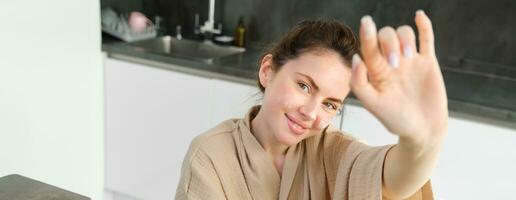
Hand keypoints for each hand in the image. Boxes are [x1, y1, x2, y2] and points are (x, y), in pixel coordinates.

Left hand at [350, 10, 447, 145]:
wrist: (422, 131)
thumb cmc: (395, 119)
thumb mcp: (373, 105)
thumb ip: (360, 83)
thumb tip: (356, 58)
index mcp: (376, 70)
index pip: (369, 47)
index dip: (367, 34)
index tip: (367, 23)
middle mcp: (391, 62)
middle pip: (387, 36)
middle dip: (390, 44)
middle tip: (395, 64)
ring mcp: (410, 60)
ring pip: (405, 33)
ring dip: (405, 39)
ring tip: (408, 57)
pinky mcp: (428, 62)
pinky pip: (426, 38)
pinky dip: (423, 25)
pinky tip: (418, 16)